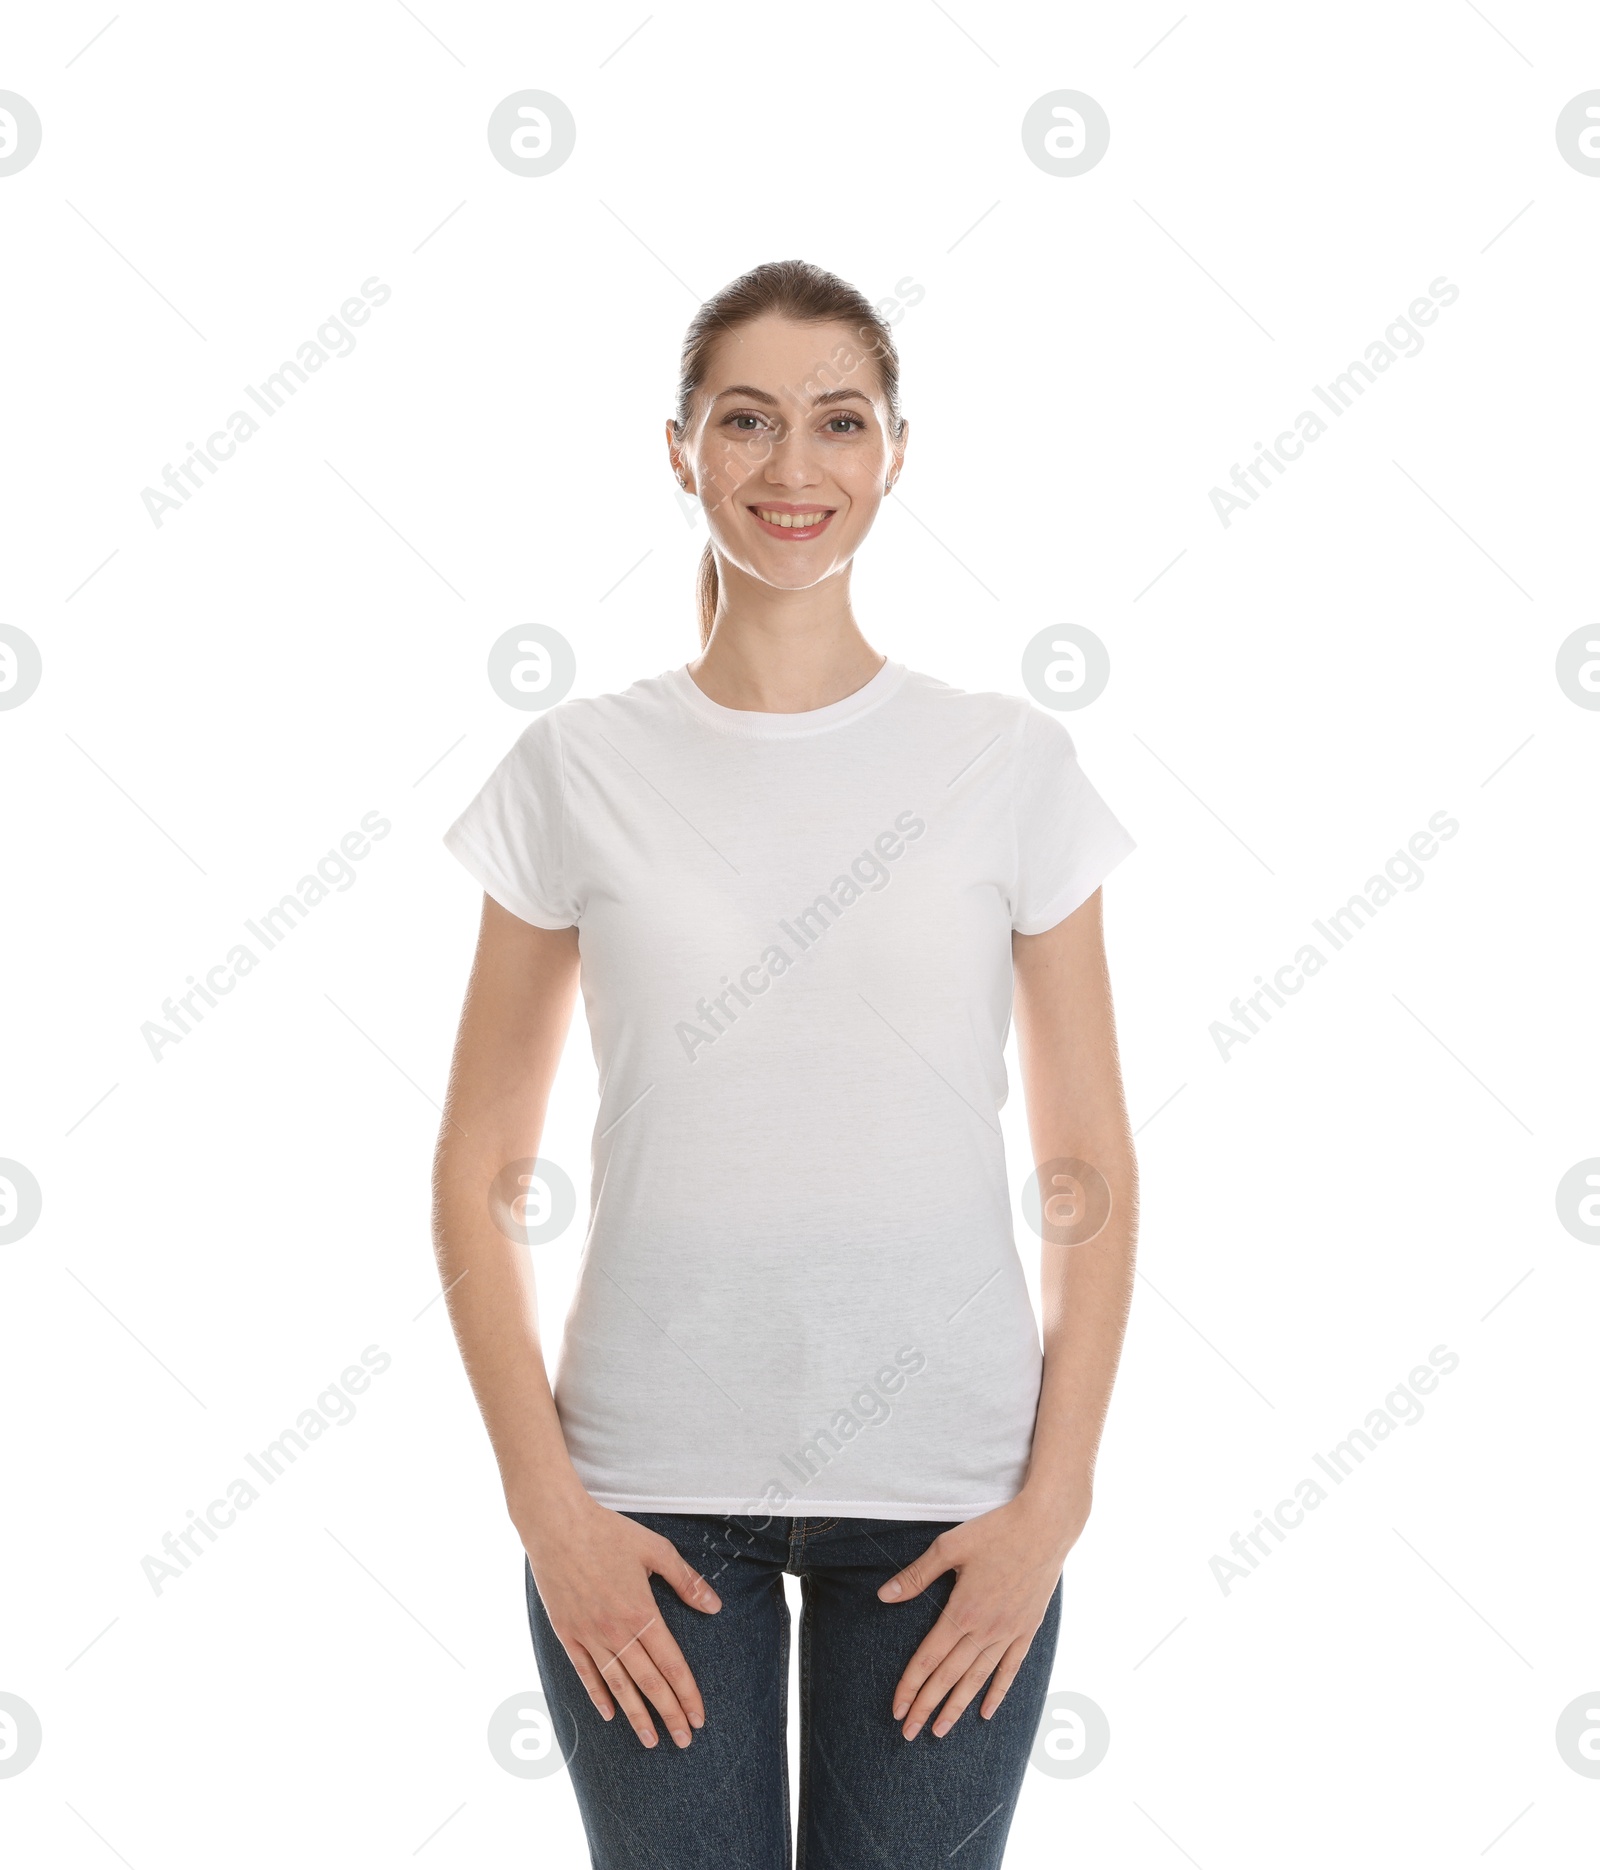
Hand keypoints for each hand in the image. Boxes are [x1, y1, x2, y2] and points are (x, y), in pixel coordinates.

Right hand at [519, 1492, 721, 1749]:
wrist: (557, 1525)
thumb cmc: (608, 1532)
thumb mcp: (656, 1550)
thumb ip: (686, 1582)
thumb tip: (715, 1607)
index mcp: (642, 1612)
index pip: (672, 1665)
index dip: (687, 1694)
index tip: (698, 1718)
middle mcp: (616, 1631)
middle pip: (648, 1683)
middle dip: (668, 1715)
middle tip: (683, 1741)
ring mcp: (589, 1635)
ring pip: (618, 1685)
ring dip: (636, 1715)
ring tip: (650, 1740)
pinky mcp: (567, 1632)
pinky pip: (585, 1672)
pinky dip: (598, 1695)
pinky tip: (609, 1713)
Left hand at [877, 1484, 1089, 1739]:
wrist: (1045, 1525)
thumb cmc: (996, 1530)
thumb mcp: (949, 1547)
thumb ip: (916, 1576)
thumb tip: (883, 1596)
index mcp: (963, 1611)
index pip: (928, 1658)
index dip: (910, 1686)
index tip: (897, 1709)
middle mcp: (986, 1629)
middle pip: (949, 1677)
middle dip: (926, 1706)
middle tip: (908, 1734)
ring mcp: (1009, 1632)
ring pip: (977, 1679)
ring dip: (956, 1707)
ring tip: (940, 1731)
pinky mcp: (1027, 1629)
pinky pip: (1010, 1669)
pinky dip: (997, 1692)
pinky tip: (986, 1711)